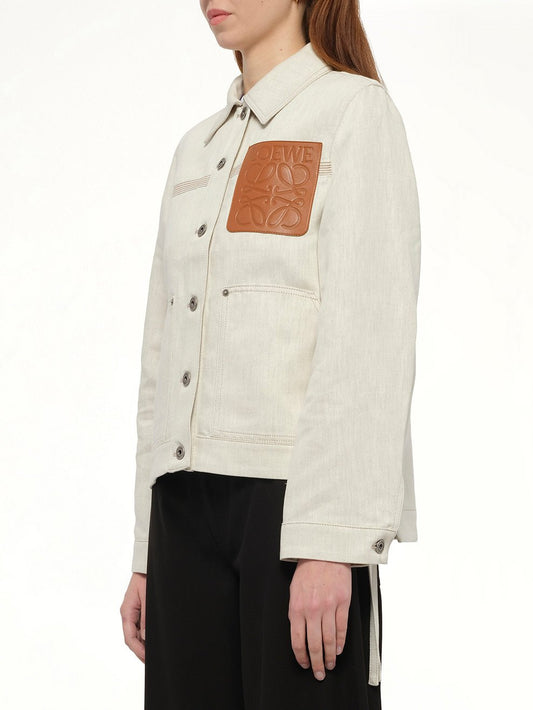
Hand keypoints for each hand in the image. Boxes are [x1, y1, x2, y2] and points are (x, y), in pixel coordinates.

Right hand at [120, 572, 146, 662]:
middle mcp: (128, 613)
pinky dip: (145, 635)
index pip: (129, 638)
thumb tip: (145, 637)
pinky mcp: (139, 609)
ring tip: (153, 653)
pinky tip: (152, 639)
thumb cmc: (146, 578)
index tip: (147, 659)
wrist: (147, 565)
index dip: (138, 650)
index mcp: (127, 612)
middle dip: (141, 650)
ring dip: (143, 643)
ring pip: (136, 633)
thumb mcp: (147, 598)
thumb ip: (146, 618)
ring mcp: (133, 611)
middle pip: (132, 638)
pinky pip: (140, 626)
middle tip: (152, 660)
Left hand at [288, 558, 351, 680]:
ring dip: (330, 656)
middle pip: (314, 644)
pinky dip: (340, 642)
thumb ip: (296, 612)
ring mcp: (328, 606)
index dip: (301, 657)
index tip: (305, 665)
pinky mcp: (342, 602)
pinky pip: (342, 628)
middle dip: (317, 663)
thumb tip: (299, 632)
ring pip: (329, 639)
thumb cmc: (307, 570)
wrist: (324, 552)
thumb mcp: (294, 591)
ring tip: (330, 665)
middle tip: (319, 673)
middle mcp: (312, 610)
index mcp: (297, 608)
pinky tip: (338, 649)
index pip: (298, 641)